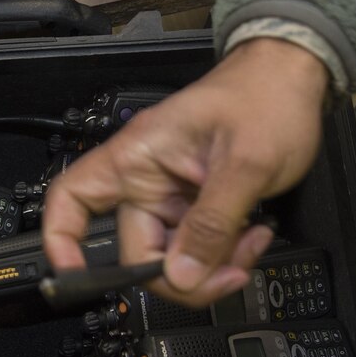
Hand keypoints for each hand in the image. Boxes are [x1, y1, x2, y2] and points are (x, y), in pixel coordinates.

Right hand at [43, 38, 328, 305]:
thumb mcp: (246, 163)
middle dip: (184, 275)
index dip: (62, 240)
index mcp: (138, 156)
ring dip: (213, 267)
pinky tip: (252, 237)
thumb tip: (181, 276)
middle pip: (138, 252)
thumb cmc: (265, 96)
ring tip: (250, 243)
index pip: (71, 198)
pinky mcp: (197, 208)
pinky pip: (200, 250)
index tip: (77, 276)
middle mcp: (147, 179)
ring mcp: (172, 196)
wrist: (294, 80)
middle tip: (225, 274)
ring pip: (175, 259)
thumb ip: (212, 224)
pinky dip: (226, 255)